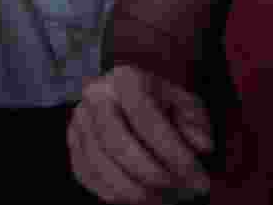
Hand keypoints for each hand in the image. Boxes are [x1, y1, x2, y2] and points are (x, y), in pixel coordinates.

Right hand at [68, 65, 213, 202]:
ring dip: (135, 190)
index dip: (173, 152)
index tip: (198, 178)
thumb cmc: (164, 107)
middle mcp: (95, 95)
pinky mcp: (72, 143)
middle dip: (151, 174)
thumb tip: (200, 146)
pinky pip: (88, 175)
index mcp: (126, 79)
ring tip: (164, 198)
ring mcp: (79, 120)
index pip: (145, 118)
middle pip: (115, 142)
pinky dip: (115, 193)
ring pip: (99, 164)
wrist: (128, 102)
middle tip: (180, 192)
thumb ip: (196, 123)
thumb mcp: (187, 106)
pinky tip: (141, 196)